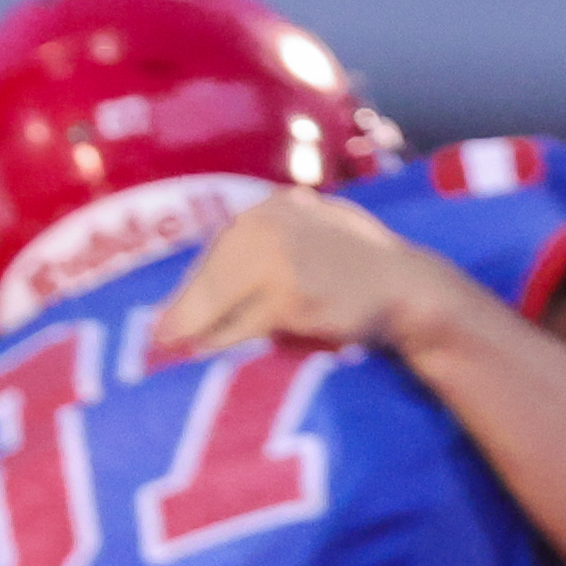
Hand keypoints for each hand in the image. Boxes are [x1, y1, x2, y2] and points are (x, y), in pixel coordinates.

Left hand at [146, 191, 458, 366]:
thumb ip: (257, 256)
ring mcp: (279, 255)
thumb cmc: (355, 274)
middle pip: (208, 276)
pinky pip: (240, 327)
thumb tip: (193, 299)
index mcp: (273, 205)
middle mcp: (270, 220)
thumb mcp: (306, 243)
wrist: (409, 290)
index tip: (166, 321)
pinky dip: (221, 345)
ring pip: (217, 302)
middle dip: (182, 312)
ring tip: (173, 354)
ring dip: (194, 332)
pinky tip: (206, 359)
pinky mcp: (289, 294)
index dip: (190, 289)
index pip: (217, 250)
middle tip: (156, 342)